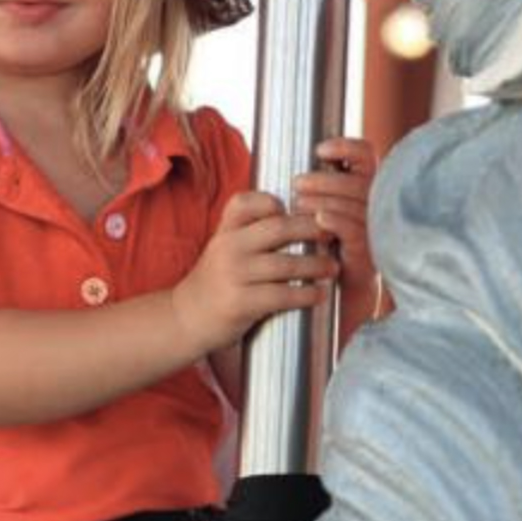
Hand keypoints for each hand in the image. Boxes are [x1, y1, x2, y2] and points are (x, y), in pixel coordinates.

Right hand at [171, 190, 335, 355]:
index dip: (274, 202)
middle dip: (312, 229)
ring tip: (334, 268)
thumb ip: (251, 233)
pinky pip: (281, 295)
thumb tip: (302, 219)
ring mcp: (233, 275)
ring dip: (317, 265)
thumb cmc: (216, 282)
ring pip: (285, 264)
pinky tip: (319, 294)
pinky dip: (306, 294)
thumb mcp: (223, 248)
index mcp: (225, 231)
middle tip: (335, 234)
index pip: (246, 202)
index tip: (300, 208)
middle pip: (278, 228)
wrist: (186, 318)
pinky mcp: (239, 302)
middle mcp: (227, 247)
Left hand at [293, 136, 381, 336]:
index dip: (348, 147)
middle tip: (298, 183)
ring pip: (358, 204)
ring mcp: (375, 232)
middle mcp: (374, 209)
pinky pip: (357, 232)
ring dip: (327, 198)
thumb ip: (307, 196)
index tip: (320, 148)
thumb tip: (286, 172)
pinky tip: (320, 220)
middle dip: (327, 178)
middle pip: (360, 180)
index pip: (366, 158)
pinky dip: (338, 222)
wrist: (331, 303)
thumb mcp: (312, 220)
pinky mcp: (369, 256)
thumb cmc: (317, 256)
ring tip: (299, 201)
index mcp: (361, 194)